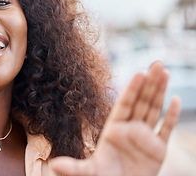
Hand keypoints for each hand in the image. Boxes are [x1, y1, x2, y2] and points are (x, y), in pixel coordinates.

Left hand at [51, 61, 180, 175]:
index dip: (132, 89)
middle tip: (157, 64)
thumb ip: (75, 168)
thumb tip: (54, 166)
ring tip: (164, 72)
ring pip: (154, 110)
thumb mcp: (89, 172)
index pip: (124, 104)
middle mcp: (130, 129)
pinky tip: (175, 99)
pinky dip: (171, 115)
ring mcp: (145, 138)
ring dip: (160, 92)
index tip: (139, 72)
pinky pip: (165, 129)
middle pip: (141, 102)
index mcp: (114, 129)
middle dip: (149, 83)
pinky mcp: (158, 149)